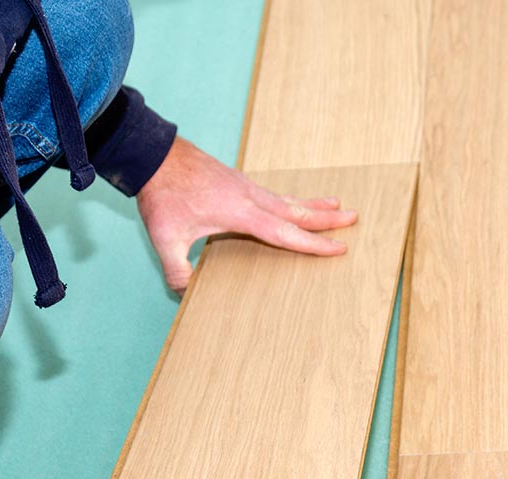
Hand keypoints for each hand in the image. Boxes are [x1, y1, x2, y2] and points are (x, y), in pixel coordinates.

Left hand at [136, 136, 358, 291]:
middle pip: (297, 210)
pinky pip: (275, 194)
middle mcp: (250, 198)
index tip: (339, 248)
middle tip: (354, 217)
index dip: (314, 244)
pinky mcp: (238, 182)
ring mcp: (246, 187)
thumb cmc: (162, 193)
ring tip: (338, 204)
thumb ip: (177, 269)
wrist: (153, 155)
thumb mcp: (164, 237)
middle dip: (327, 217)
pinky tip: (294, 203)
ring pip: (288, 199)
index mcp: (241, 213)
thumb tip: (184, 293)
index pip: (286, 233)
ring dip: (314, 204)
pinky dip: (293, 200)